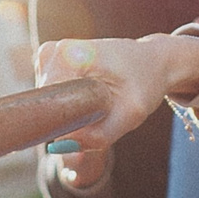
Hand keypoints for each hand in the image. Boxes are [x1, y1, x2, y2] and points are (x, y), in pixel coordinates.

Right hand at [33, 33, 198, 185]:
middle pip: (46, 103)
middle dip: (69, 118)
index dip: (62, 123)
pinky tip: (89, 96)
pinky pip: (50, 94)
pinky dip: (68, 102)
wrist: (153, 61)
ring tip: (99, 102)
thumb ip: (99, 136)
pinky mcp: (52, 61)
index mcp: (71, 55)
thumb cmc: (144, 84)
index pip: (47, 101)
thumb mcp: (132, 114)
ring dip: (70, 110)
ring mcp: (52, 53)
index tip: (84, 128)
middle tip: (100, 113)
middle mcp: (56, 50)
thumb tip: (61, 147)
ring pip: (47, 101)